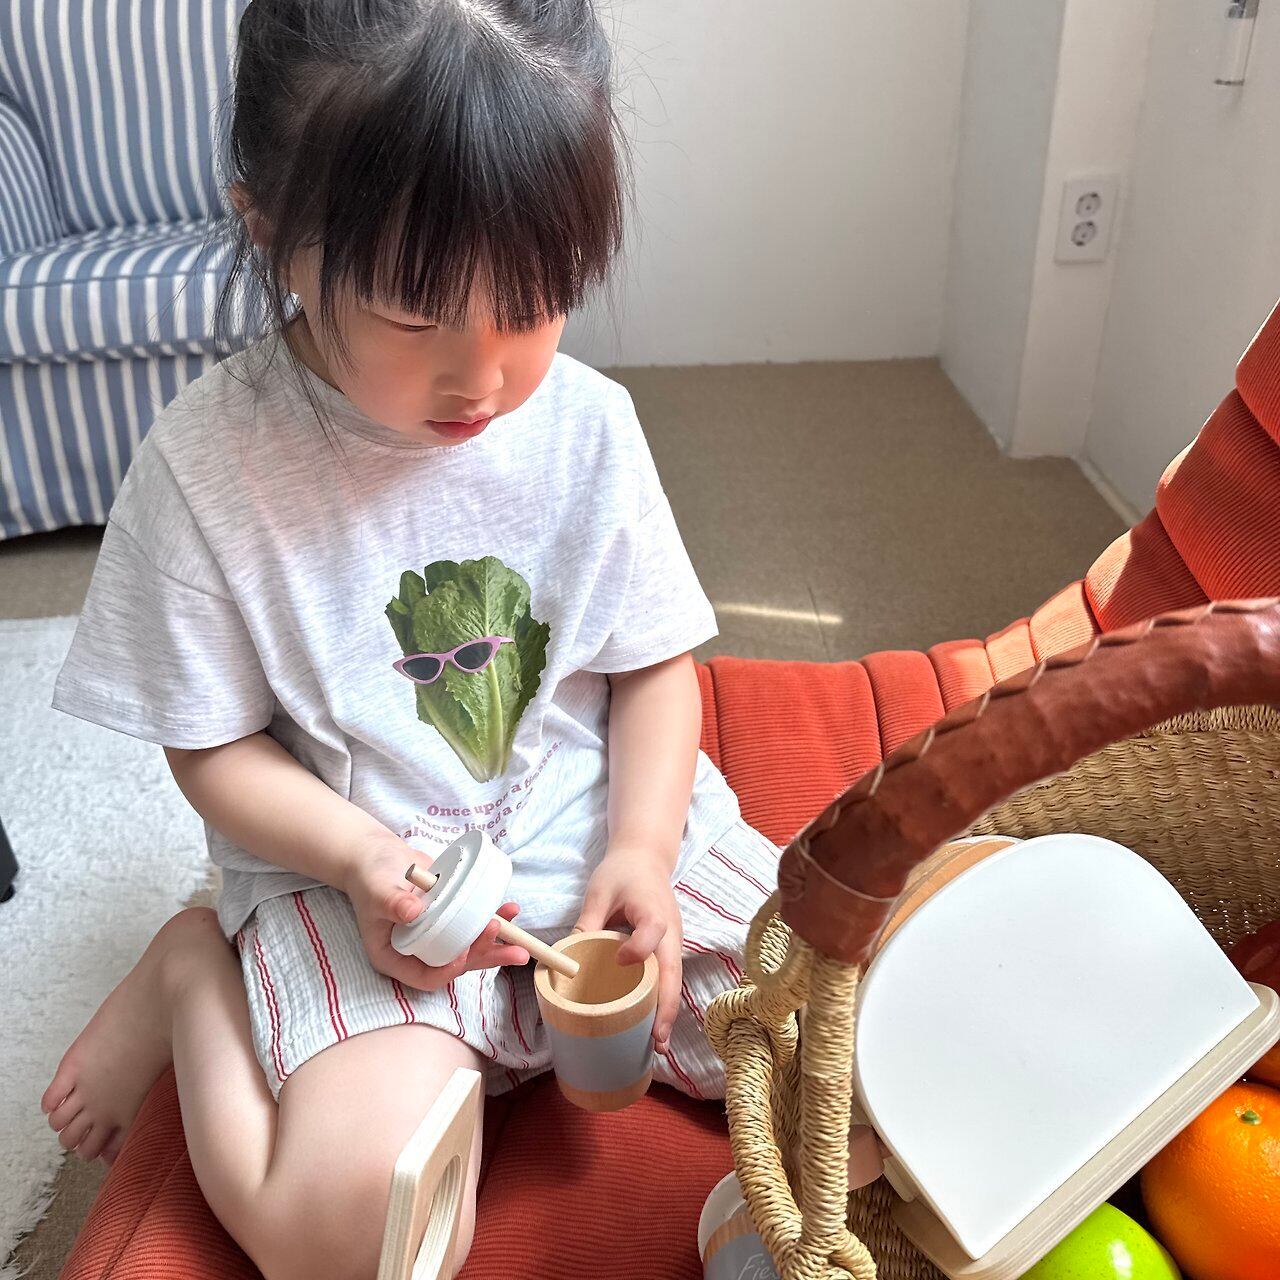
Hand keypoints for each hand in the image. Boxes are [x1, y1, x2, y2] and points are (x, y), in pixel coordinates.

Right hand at [343, 833, 529, 991]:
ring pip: (469, 947)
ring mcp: (436, 936)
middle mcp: (418, 951)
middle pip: (455, 963)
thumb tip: (412, 912)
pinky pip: (472, 924)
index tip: (464, 952)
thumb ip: (392, 902)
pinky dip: (492, 918)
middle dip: (485, 957)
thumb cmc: (370, 876)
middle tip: (511, 949)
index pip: (425, 976)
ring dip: (496, 943)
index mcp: (395, 957)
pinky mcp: (449, 918)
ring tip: (520, 940)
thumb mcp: (377, 889)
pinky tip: (509, 910)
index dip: (448, 969)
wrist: (379, 856)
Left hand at [573, 847, 682, 1053]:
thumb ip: (588, 922)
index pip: (652, 933)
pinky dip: (662, 1002)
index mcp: (653, 911)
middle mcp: (670, 931)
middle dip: (665, 1008)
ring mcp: (673, 942)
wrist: (646, 858)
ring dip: (667, 1012)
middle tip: (656, 1041)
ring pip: (674, 982)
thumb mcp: (599, 890)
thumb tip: (568, 957)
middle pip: (673, 974)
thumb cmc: (622, 872)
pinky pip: (667, 978)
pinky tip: (652, 1025)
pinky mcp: (667, 949)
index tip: (620, 959)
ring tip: (656, 1044)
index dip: (637, 949)